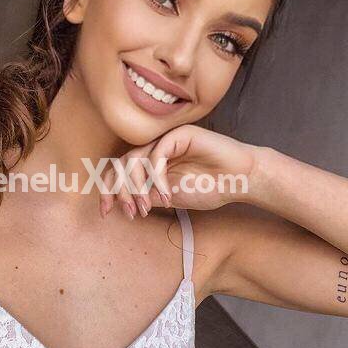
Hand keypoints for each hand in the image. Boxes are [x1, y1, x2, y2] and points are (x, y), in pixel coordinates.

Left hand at [98, 124, 259, 218]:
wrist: (240, 180)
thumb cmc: (210, 188)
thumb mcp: (169, 198)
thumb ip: (146, 196)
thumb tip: (120, 202)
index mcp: (150, 163)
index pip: (119, 171)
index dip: (108, 190)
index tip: (106, 212)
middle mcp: (154, 149)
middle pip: (121, 164)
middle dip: (119, 190)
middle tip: (127, 212)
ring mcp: (166, 140)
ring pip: (134, 159)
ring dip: (137, 187)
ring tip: (146, 207)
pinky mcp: (179, 135)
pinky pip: (156, 155)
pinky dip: (157, 178)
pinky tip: (167, 195)